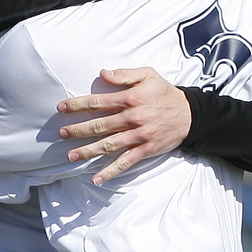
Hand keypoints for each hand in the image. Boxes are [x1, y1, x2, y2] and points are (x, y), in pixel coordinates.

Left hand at [56, 67, 191, 184]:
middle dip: (78, 130)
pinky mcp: (145, 150)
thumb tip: (103, 73)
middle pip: (99, 125)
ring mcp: (138, 136)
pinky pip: (125, 162)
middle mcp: (131, 118)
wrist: (190, 114)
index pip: (98, 102)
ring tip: (71, 156)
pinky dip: (111, 171)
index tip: (62, 108)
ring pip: (108, 145)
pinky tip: (97, 178)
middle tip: (61, 133)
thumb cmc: (165, 92)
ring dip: (88, 151)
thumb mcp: (148, 75)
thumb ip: (124, 75)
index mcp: (130, 98)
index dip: (78, 105)